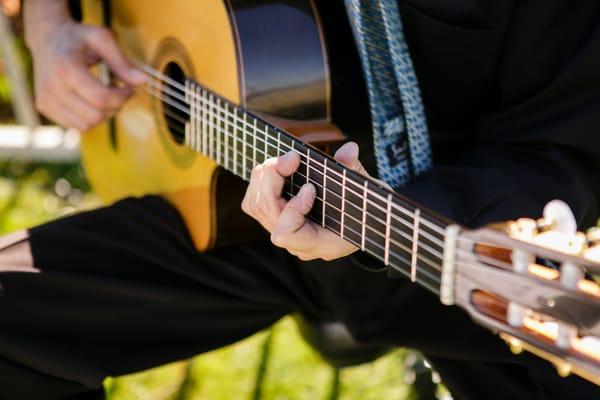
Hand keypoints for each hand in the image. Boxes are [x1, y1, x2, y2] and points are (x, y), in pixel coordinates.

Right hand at [27, 21, 144, 130]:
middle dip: (114, 107)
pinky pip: (76, 125)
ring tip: (105, 95)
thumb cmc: (78, 38)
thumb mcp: (102, 39)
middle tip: (118, 91)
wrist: (47, 39)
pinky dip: (89, 116)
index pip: (101, 99)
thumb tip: (143, 81)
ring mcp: (46, 99)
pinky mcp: (44, 107)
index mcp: (66, 68)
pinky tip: (90, 100)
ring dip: (103, 114)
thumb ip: (122, 62)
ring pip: (87, 125)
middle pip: (96, 116)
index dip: (122, 97)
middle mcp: (52, 87)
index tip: (130, 88)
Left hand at [242, 142, 380, 260]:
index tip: (311, 187)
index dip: (294, 208)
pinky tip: (279, 168)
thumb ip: (355, 172)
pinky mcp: (278, 222)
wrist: (366, 221)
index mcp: (323, 244)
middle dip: (273, 180)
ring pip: (255, 206)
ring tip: (286, 160)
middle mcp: (299, 244)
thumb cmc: (368, 210)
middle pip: (267, 213)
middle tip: (292, 158)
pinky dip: (261, 181)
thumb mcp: (368, 191)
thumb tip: (348, 150)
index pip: (286, 234)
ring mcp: (287, 234)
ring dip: (265, 177)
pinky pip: (254, 203)